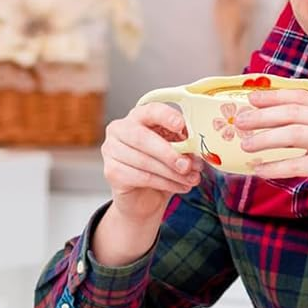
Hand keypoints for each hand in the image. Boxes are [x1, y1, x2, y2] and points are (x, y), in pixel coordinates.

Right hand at [100, 102, 203, 229]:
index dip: (166, 116)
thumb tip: (196, 146)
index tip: (181, 125)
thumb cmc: (161, 166)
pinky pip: (142, 177)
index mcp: (139, 116)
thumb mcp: (176, 149)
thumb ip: (183, 144)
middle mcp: (120, 129)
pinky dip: (165, 183)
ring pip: (145, 161)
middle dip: (170, 153)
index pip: (150, 110)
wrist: (144, 197)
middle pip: (143, 138)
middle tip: (189, 165)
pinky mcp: (111, 171)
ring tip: (191, 179)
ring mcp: (111, 150)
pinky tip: (180, 186)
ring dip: (172, 172)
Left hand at [234, 90, 307, 226]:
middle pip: (293, 112)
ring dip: (264, 139)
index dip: (274, 96)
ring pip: (292, 134)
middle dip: (262, 116)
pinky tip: (260, 170)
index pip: (302, 97)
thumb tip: (285, 130)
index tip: (251, 97)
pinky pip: (298, 164)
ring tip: (245, 146)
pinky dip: (275, 167)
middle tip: (239, 122)